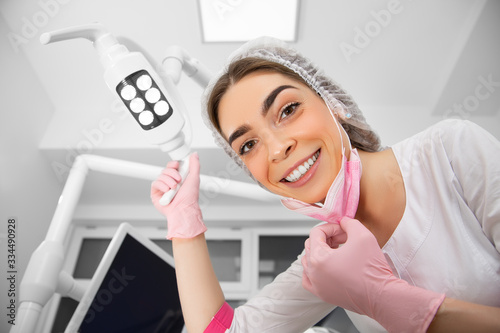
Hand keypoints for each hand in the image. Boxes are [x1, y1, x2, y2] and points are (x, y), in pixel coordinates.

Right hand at [151, 153, 206, 238]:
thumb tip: (194, 155)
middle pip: (166, 170)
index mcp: (179, 178)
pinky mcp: (156, 193)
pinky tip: (167, 191)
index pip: (172, 166)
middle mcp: (171, 182)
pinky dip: (162, 186)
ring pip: (160, 176)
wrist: (183, 209)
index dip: (174, 164)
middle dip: (172, 173)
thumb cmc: (189, 198)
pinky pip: (155, 183)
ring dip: (168, 181)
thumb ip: (195, 165)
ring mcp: (163, 188)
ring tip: (174, 188)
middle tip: (179, 180)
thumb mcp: (195, 178)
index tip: (177, 165)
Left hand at [302, 217, 444, 332]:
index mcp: (318, 258)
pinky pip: (310, 279)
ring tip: (339, 251)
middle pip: (311, 245)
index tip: (343, 230)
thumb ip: (349, 223)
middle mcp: (313, 273)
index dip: (331, 227)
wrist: (382, 296)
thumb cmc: (372, 270)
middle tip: (344, 239)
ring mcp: (317, 286)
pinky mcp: (324, 295)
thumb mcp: (362, 235)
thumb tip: (343, 222)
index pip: (316, 233)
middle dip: (327, 238)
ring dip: (321, 252)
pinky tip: (328, 267)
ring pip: (309, 261)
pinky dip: (315, 270)